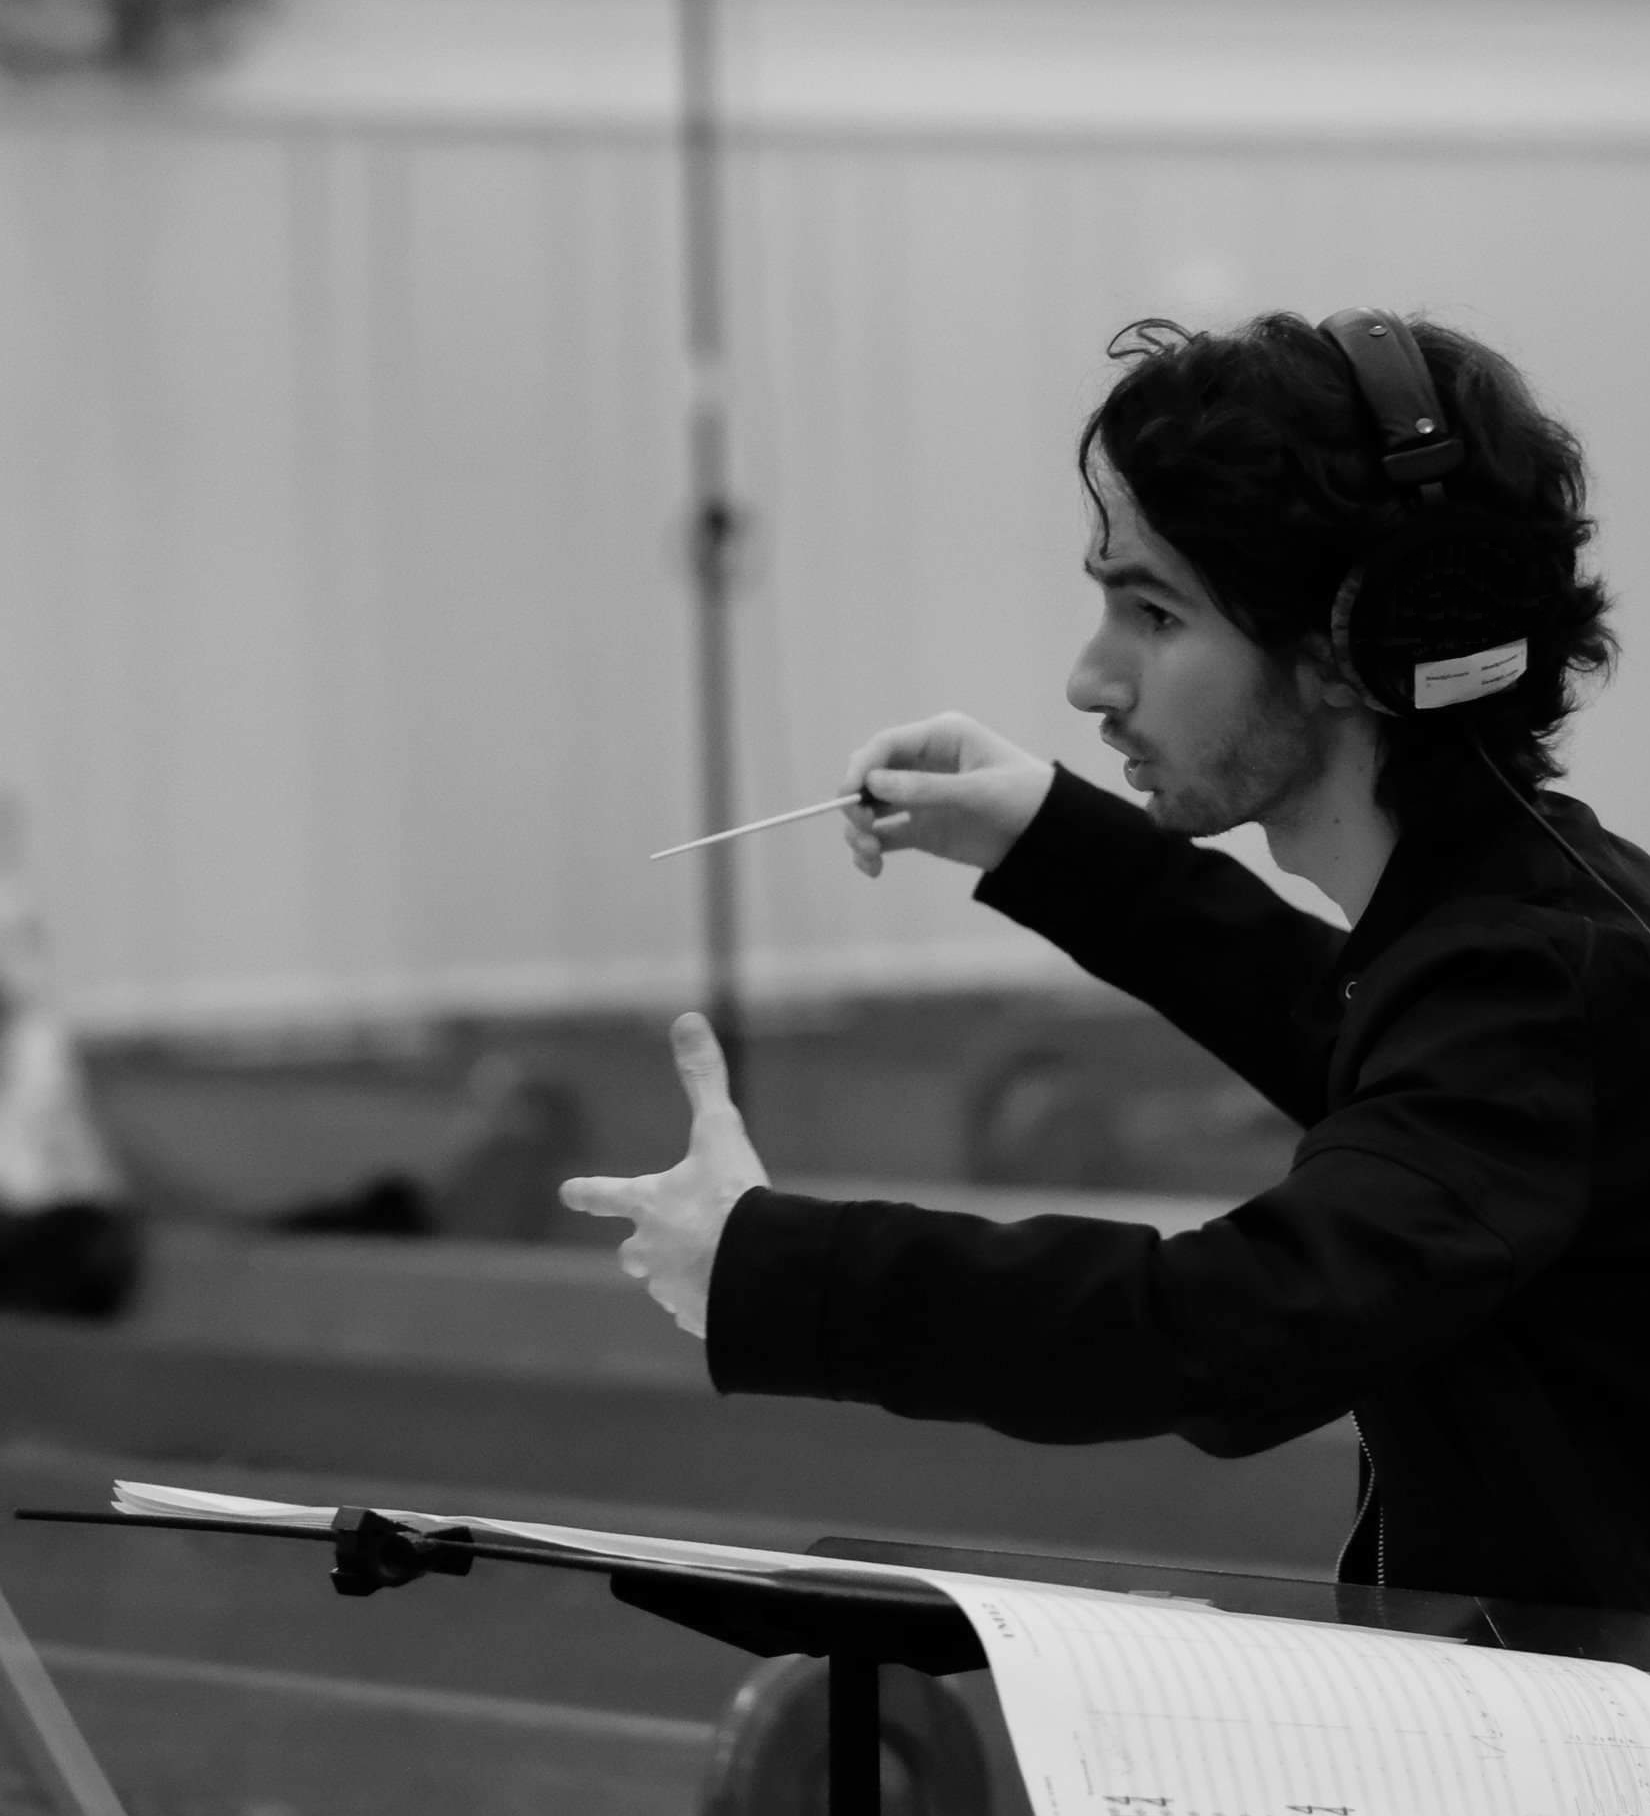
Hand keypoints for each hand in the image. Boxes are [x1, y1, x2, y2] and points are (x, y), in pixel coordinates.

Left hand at [557, 1012, 767, 1338]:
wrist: (759, 1272)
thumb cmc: (732, 1198)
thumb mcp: (720, 1131)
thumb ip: (703, 1077)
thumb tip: (687, 1017)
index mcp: (649, 1206)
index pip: (606, 1195)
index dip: (588, 1192)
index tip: (569, 1191)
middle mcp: (650, 1250)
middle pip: (632, 1253)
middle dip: (640, 1248)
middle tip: (656, 1241)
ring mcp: (671, 1290)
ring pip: (666, 1284)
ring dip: (681, 1274)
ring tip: (713, 1266)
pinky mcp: (697, 1320)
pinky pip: (697, 1312)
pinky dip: (709, 1303)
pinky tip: (729, 1297)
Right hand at [840, 711, 1054, 877]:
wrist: (1051, 838)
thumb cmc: (1025, 798)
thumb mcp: (978, 792)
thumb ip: (926, 789)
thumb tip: (872, 785)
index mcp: (941, 738)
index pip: (887, 744)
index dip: (862, 767)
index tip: (849, 795)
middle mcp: (923, 764)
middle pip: (870, 775)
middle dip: (856, 801)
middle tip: (862, 828)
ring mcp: (919, 797)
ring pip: (870, 808)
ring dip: (859, 830)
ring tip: (869, 855)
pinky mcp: (921, 829)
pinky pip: (883, 837)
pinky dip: (870, 852)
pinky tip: (873, 868)